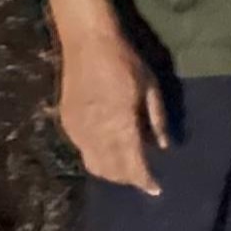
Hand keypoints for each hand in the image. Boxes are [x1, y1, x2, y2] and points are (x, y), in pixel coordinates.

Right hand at [58, 28, 167, 193]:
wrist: (87, 42)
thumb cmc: (124, 61)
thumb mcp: (150, 87)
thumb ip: (157, 119)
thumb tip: (164, 146)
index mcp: (120, 124)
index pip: (133, 164)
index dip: (144, 180)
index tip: (156, 188)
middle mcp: (96, 133)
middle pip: (112, 170)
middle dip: (128, 178)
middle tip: (143, 177)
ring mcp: (77, 130)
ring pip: (94, 165)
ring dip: (111, 172)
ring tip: (127, 168)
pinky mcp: (67, 123)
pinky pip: (83, 151)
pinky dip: (97, 157)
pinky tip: (108, 149)